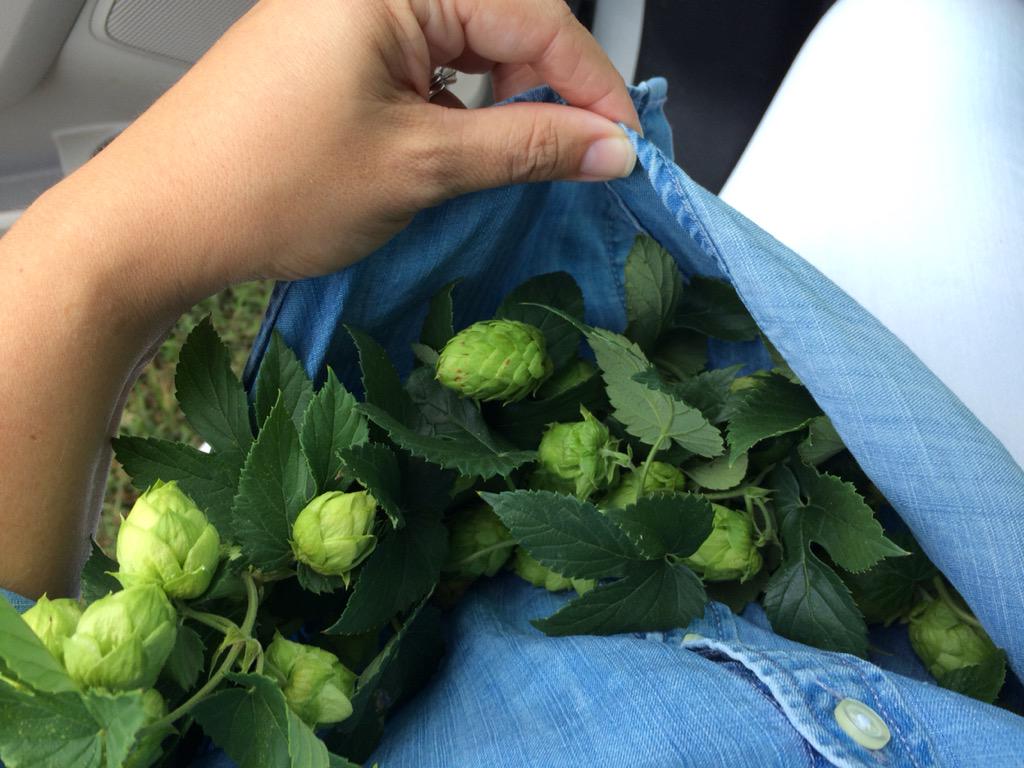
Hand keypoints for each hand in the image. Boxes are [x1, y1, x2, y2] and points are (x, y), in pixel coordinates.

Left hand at [0, 0, 637, 596]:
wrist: (161, 220)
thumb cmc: (267, 185)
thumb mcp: (420, 166)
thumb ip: (527, 147)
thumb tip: (609, 147)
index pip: (533, 15)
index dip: (591, 84)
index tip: (625, 145)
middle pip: (503, 24)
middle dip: (550, 94)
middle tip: (582, 161)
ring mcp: (351, 14)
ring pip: (468, 48)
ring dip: (505, 105)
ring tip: (522, 165)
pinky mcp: (338, 49)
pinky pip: (426, 66)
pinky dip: (460, 110)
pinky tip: (467, 152)